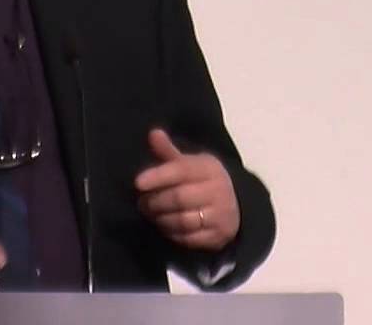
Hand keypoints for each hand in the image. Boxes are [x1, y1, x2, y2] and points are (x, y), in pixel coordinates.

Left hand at [134, 128, 239, 250]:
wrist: (233, 205)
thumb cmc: (201, 180)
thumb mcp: (189, 164)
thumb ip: (168, 152)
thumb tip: (153, 133)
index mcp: (209, 169)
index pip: (181, 170)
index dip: (157, 176)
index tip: (137, 183)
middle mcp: (218, 191)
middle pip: (179, 198)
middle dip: (155, 201)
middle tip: (141, 203)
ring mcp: (221, 215)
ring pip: (183, 220)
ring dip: (161, 219)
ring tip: (151, 214)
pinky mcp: (218, 236)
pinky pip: (189, 238)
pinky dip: (172, 233)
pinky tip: (164, 226)